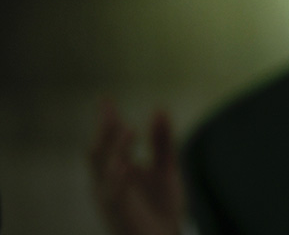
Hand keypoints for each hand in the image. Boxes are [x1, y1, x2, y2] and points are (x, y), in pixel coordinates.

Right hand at [89, 99, 184, 234]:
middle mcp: (108, 183)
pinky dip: (117, 180)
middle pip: (98, 152)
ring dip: (115, 151)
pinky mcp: (119, 214)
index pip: (108, 140)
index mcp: (118, 170)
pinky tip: (125, 166)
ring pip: (103, 171)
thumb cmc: (162, 208)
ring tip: (129, 130)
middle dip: (104, 132)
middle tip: (110, 111)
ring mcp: (110, 199)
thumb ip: (162, 140)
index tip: (104, 99)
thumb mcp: (166, 168)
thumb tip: (159, 107)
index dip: (106, 120)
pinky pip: (113, 196)